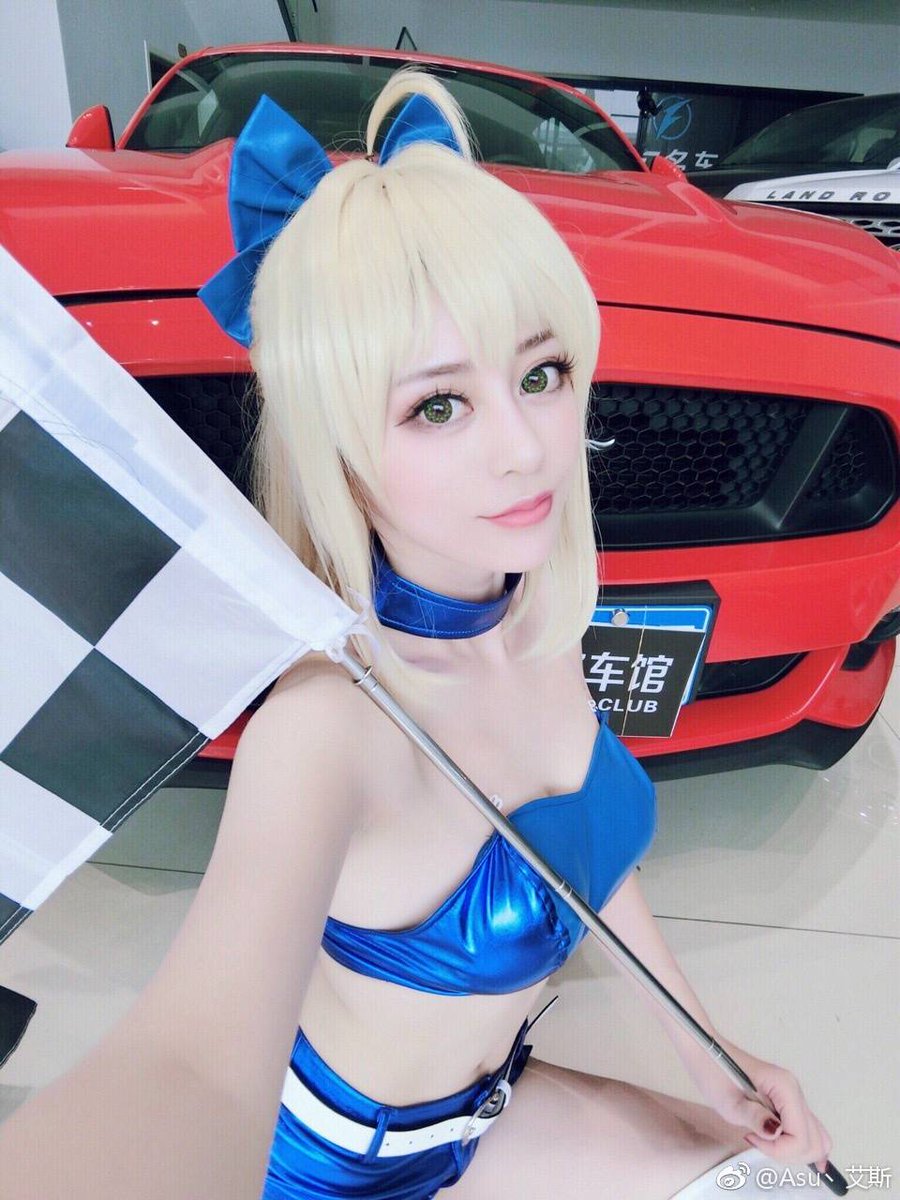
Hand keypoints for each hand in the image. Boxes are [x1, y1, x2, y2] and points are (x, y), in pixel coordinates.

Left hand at [694, 1042, 832, 1171]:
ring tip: (766, 1143)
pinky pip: (806, 1130)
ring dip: (795, 1151)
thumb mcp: (729, 1101)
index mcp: (785, 1088)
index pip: (801, 1138)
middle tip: (760, 1144)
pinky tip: (782, 1147)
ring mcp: (794, 1097)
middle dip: (790, 1154)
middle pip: (815, 1141)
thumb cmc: (714, 1072)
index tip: (752, 1138)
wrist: (708, 1052)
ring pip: (816, 1137)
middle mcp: (795, 1091)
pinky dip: (797, 1144)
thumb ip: (754, 1118)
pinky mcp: (788, 1102)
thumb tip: (775, 1133)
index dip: (779, 1149)